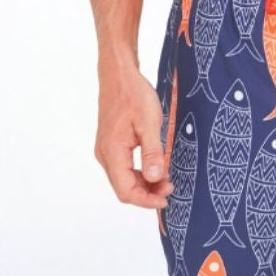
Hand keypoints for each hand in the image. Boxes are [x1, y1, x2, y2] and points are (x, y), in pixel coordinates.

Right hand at [94, 66, 174, 209]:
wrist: (119, 75)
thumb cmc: (133, 94)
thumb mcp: (149, 122)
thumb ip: (152, 153)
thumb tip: (155, 178)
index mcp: (112, 152)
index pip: (126, 190)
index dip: (146, 200)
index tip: (166, 199)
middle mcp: (105, 154)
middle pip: (124, 188)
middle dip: (147, 193)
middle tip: (171, 187)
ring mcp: (106, 150)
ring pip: (123, 179)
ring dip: (144, 184)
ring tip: (165, 179)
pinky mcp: (110, 144)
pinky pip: (123, 168)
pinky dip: (138, 173)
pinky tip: (154, 168)